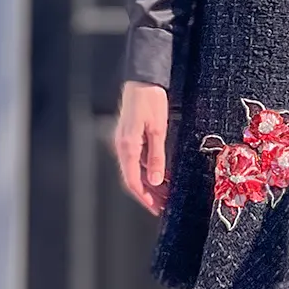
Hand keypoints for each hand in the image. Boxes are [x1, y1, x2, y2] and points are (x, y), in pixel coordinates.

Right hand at [113, 81, 170, 215]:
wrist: (143, 79)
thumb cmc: (150, 100)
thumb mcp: (158, 130)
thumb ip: (156, 157)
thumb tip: (156, 179)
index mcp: (127, 146)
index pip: (132, 180)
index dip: (144, 197)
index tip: (156, 209)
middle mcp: (123, 146)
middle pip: (133, 178)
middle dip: (149, 194)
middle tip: (164, 205)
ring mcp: (125, 142)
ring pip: (136, 170)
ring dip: (150, 184)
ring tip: (166, 194)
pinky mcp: (131, 137)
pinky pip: (138, 160)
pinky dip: (148, 170)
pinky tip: (161, 175)